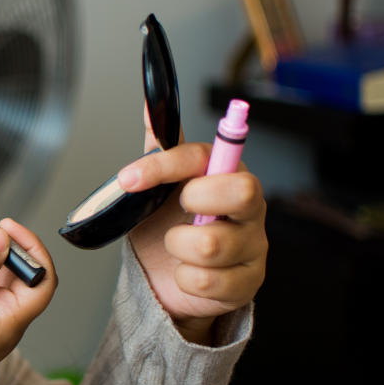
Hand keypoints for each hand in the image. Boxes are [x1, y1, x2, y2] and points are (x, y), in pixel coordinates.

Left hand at [118, 106, 267, 344]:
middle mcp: (250, 207)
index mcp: (227, 174)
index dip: (165, 165)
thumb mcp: (159, 185)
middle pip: (243, 191)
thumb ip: (160, 146)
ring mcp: (254, 245)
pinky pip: (207, 282)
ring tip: (176, 246)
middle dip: (195, 203)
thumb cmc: (167, 224)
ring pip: (211, 245)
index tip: (129, 178)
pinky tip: (186, 272)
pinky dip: (183, 279)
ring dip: (176, 248)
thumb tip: (151, 102)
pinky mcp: (248, 282)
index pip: (207, 156)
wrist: (167, 278)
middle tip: (177, 212)